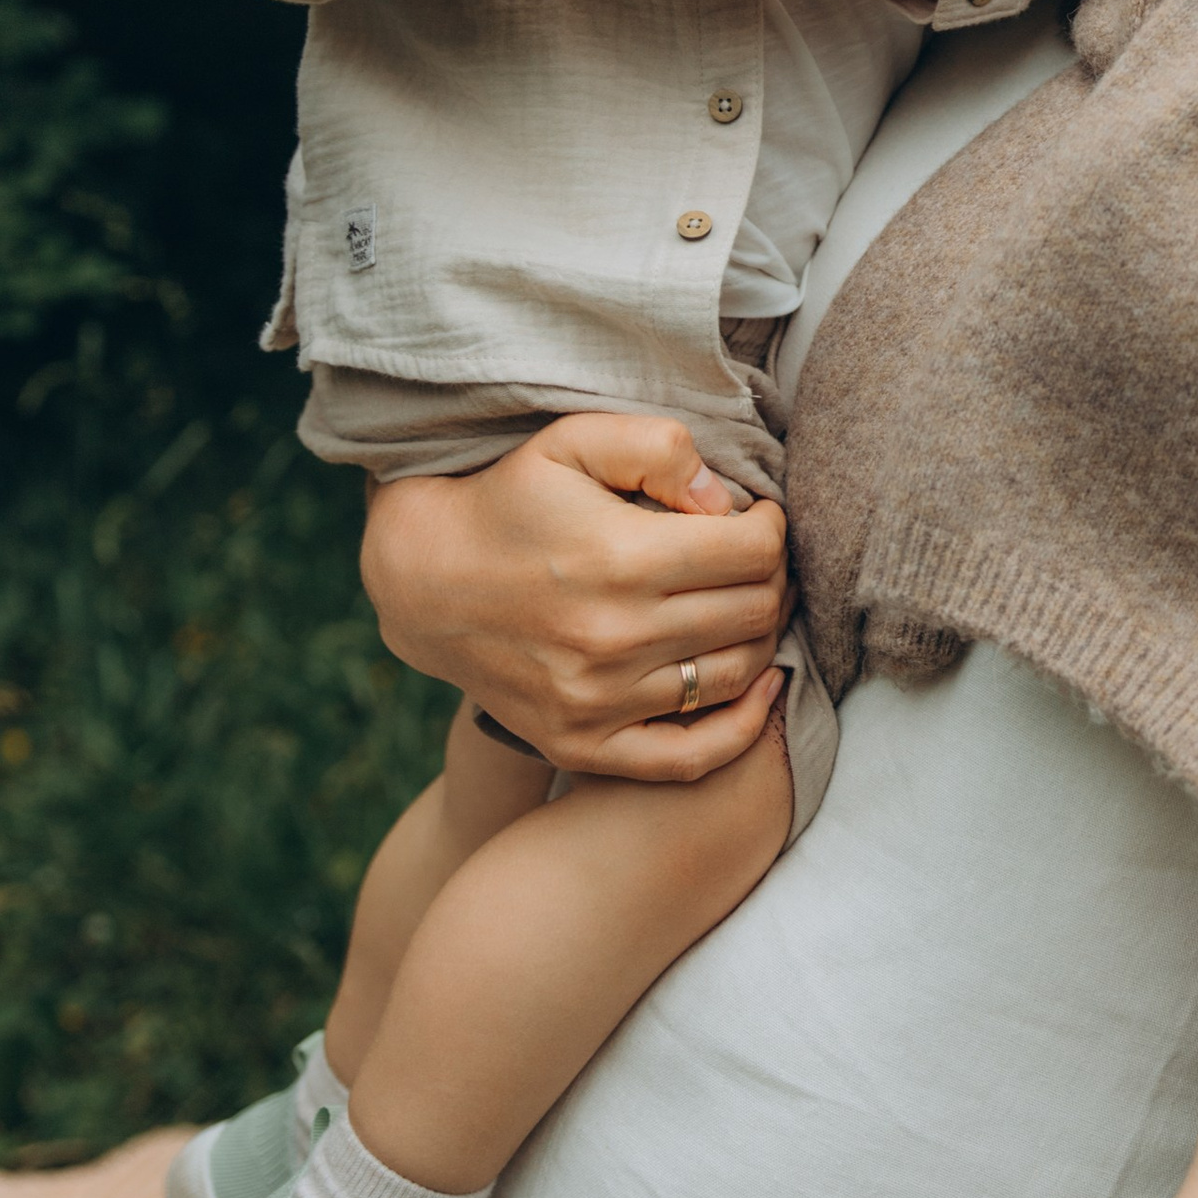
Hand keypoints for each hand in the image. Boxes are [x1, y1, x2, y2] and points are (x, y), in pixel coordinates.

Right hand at [360, 414, 789, 779]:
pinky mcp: (582, 744)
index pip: (753, 552)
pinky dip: (743, 728)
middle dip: (774, 577)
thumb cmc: (509, 500)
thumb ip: (659, 449)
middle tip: (756, 559)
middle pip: (754, 612)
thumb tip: (726, 501)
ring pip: (737, 675)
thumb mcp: (572, 440)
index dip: (771, 528)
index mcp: (619, 558)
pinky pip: (691, 757)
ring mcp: (597, 701)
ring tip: (747, 604)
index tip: (757, 517)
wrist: (424, 580)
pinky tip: (761, 686)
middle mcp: (612, 638)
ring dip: (762, 636)